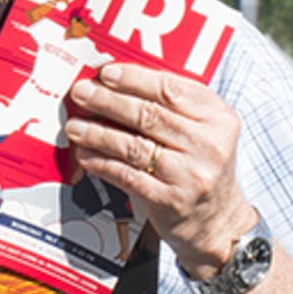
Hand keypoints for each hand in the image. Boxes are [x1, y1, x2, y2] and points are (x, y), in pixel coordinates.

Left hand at [64, 60, 255, 278]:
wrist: (217, 221)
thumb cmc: (201, 166)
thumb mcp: (203, 130)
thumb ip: (172, 105)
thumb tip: (117, 81)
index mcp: (218, 118)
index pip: (171, 89)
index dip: (134, 79)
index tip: (106, 72)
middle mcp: (208, 145)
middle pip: (148, 115)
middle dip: (108, 101)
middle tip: (81, 92)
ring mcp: (190, 175)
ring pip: (134, 146)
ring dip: (98, 133)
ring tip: (75, 125)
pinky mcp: (171, 200)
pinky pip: (127, 175)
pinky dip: (102, 163)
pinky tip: (86, 154)